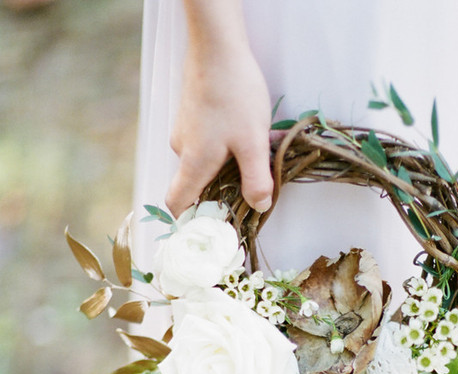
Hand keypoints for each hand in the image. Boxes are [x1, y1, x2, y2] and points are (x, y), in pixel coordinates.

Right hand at [166, 47, 273, 217]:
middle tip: (253, 181)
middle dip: (225, 187)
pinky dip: (229, 141)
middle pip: (198, 183)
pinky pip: (210, 138)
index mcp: (193, 164)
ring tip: (259, 147)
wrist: (217, 45)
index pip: (178, 204)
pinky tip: (251, 128)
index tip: (209, 225)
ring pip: (208, 158)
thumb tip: (259, 207)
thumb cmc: (233, 94)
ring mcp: (186, 130)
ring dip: (232, 160)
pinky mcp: (194, 113)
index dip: (189, 219)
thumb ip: (257, 181)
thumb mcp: (253, 143)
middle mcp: (183, 150)